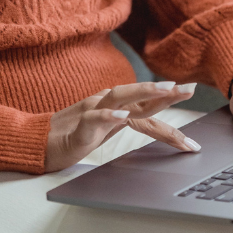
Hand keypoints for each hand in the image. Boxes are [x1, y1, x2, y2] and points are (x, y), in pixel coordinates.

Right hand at [44, 81, 200, 171]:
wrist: (42, 143)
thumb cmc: (75, 135)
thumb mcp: (109, 129)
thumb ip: (128, 121)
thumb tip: (156, 122)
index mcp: (116, 106)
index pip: (147, 102)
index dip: (169, 99)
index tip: (191, 92)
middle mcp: (107, 103)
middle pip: (139, 95)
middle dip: (166, 92)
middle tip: (189, 88)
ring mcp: (93, 111)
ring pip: (120, 96)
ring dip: (144, 93)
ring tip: (165, 92)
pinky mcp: (80, 124)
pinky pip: (95, 117)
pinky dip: (109, 115)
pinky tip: (122, 116)